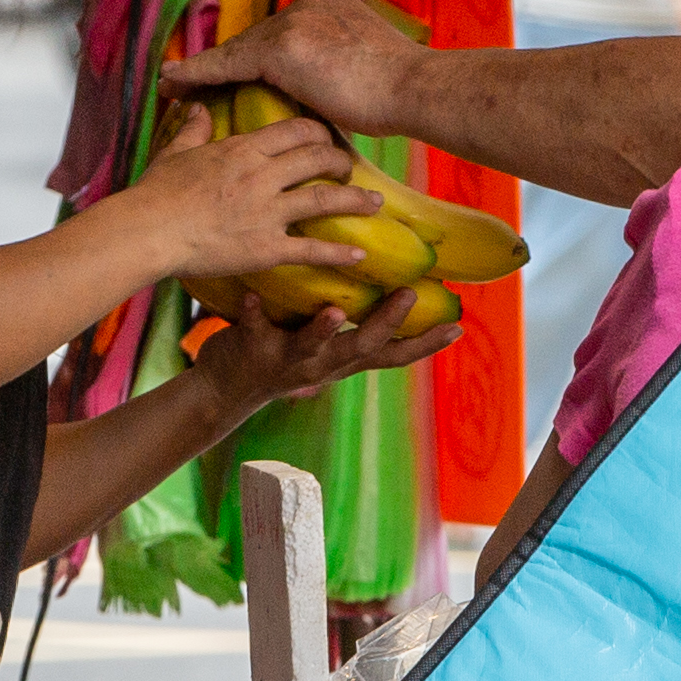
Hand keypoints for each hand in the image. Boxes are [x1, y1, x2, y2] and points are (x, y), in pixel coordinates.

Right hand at [127, 116, 383, 290]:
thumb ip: (194, 130)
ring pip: (323, 198)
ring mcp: (266, 212)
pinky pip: (310, 249)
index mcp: (243, 150)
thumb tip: (199, 107)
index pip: (294, 129)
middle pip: (316, 157)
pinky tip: (359, 257)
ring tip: (375, 203)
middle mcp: (261, 176)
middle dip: (340, 160)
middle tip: (352, 167)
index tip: (328, 136)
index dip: (317, 131)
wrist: (147, 232)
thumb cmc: (155, 194)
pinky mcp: (265, 248)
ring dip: (354, 200)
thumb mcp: (176, 153)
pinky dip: (338, 253)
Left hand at [161, 0, 426, 135]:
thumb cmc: (403, 91)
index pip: (279, 33)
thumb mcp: (369, 66)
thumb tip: (332, 87)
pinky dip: (197, 73)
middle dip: (224, 61)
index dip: (251, 53)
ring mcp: (294, 24)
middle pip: (254, 39)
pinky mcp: (282, 47)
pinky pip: (228, 64)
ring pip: (237, 50)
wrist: (417, 89)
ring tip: (173, 84)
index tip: (232, 66)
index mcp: (330, 8)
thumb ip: (342, 66)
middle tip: (189, 80)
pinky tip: (173, 82)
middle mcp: (308, 7)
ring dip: (203, 68)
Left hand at [177, 282, 464, 417]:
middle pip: (362, 348)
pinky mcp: (252, 350)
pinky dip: (254, 314)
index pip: (394, 356)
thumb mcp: (325, 350)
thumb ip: (352, 329)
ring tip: (335, 311)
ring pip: (310, 346)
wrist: (223, 391)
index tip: (457, 328)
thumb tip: (389, 290)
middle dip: (387, 323)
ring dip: (323, 329)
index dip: (426, 345)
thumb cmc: (283, 355)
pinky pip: (253, 330)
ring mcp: (287, 360)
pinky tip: (252, 296)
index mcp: (343, 361)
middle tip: (409, 295)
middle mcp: (322, 364)